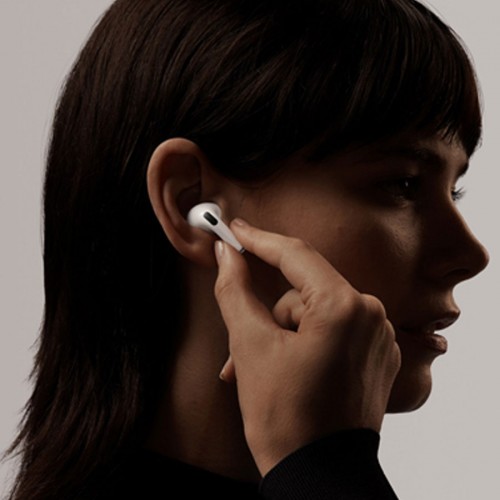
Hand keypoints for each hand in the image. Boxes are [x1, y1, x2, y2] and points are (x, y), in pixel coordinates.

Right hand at [214, 219, 400, 475]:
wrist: (320, 478)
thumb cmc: (287, 419)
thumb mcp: (250, 346)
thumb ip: (235, 289)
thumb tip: (227, 254)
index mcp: (345, 307)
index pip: (295, 255)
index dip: (259, 240)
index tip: (236, 230)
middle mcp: (371, 315)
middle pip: (302, 291)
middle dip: (268, 317)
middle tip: (243, 349)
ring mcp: (379, 337)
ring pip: (315, 314)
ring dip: (283, 336)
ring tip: (263, 372)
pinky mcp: (378, 355)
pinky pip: (334, 330)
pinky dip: (307, 343)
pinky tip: (289, 371)